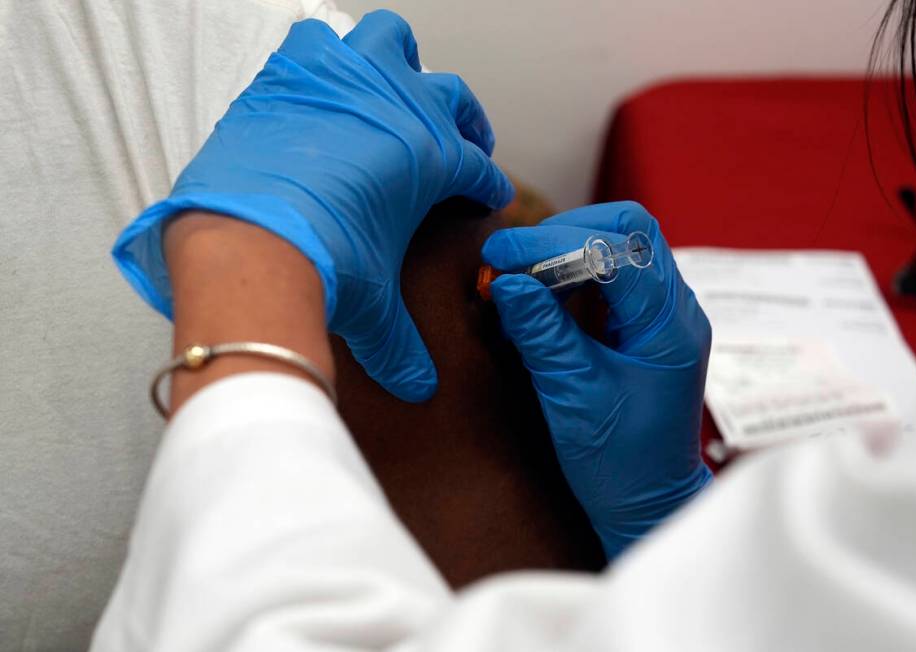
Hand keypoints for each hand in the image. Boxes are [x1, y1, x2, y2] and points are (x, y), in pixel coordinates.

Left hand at [113, 11, 513, 401]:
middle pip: (453, 99)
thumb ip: (400, 345)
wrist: (249, 241)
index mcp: (433, 157)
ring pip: (391, 41)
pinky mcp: (291, 74)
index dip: (485, 185)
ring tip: (391, 91)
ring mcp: (346, 81)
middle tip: (458, 146)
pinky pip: (318, 44)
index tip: (484, 195)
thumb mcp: (373, 308)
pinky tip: (321, 91)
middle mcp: (400, 106)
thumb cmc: (323, 268)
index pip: (477, 168)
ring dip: (397, 64)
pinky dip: (326, 61)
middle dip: (463, 124)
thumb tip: (419, 387)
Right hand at [481, 202, 712, 558]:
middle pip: (627, 231)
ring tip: (518, 276)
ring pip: (618, 250)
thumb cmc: (620, 462)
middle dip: (563, 234)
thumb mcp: (573, 396)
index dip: (553, 243)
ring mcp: (661, 318)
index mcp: (669, 327)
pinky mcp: (643, 330)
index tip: (502, 254)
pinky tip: (538, 296)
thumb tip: (505, 281)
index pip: (617, 249)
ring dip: (565, 252)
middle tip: (511, 258)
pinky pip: (611, 280)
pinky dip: (571, 277)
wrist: (647, 505)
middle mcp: (674, 312)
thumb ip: (542, 334)